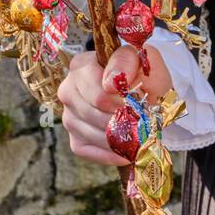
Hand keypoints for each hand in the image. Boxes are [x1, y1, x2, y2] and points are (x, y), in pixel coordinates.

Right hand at [57, 44, 172, 166]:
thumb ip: (126, 61)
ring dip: (115, 139)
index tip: (138, 105)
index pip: (97, 93)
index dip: (120, 103)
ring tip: (137, 137)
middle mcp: (68, 89)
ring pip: (89, 133)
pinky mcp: (74, 138)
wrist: (147, 94)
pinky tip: (125, 153)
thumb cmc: (142, 75)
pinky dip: (108, 155)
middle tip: (140, 123)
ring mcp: (68, 115)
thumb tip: (111, 82)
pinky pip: (87, 150)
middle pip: (91, 113)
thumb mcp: (141, 59)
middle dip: (119, 121)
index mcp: (81, 65)